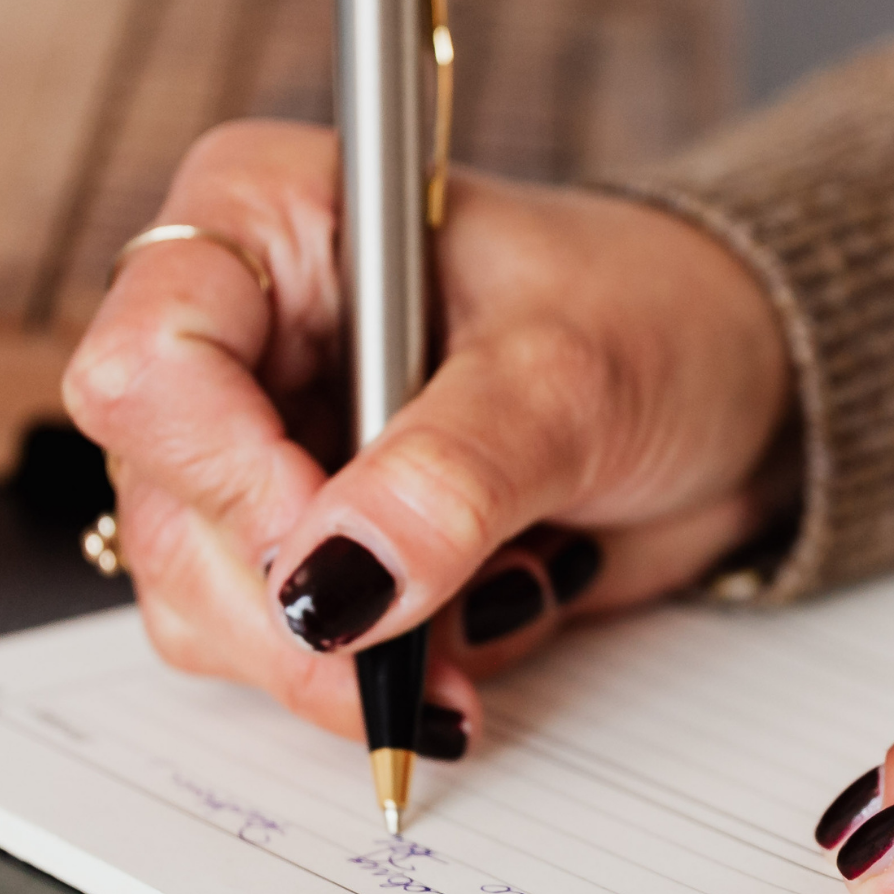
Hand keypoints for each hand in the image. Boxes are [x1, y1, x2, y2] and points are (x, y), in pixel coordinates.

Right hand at [63, 120, 790, 750]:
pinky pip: (283, 651)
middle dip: (296, 609)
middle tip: (415, 650)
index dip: (228, 479)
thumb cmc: (660, 317)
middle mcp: (241, 333)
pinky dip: (383, 672)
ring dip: (343, 658)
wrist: (743, 390)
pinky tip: (482, 622)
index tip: (342, 559)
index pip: (150, 361)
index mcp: (268, 220)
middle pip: (168, 509)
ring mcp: (266, 446)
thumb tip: (336, 587)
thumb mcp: (570, 377)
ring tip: (486, 618)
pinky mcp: (314, 544)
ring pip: (205, 602)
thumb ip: (451, 477)